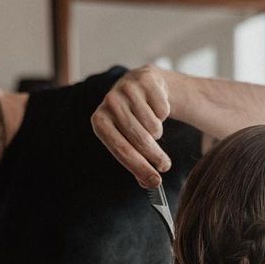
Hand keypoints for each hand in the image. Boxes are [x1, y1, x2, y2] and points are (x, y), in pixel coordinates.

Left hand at [90, 65, 173, 187]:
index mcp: (99, 121)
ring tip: (152, 126)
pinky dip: (163, 114)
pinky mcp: (145, 80)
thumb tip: (149, 183)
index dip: (139, 167)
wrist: (143, 85)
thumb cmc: (133, 120)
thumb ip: (136, 164)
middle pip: (140, 139)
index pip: (120, 150)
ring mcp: (127, 89)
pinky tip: (155, 108)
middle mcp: (109, 102)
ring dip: (157, 132)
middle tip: (165, 166)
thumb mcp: (128, 141)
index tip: (155, 181)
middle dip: (155, 157)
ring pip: (153, 126)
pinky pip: (163, 110)